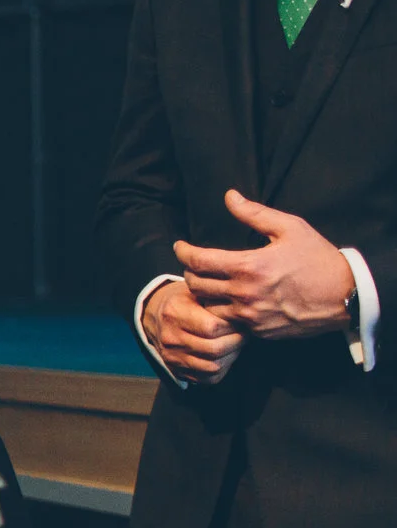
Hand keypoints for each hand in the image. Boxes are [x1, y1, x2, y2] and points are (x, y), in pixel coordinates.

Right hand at [140, 280, 243, 383]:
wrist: (156, 315)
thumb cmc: (185, 301)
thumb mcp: (197, 291)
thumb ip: (217, 300)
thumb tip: (245, 312)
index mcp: (174, 313)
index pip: (212, 327)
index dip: (233, 326)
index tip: (241, 321)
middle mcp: (169, 337)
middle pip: (214, 349)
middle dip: (237, 342)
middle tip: (245, 333)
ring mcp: (171, 356)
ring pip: (212, 366)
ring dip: (231, 356)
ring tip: (236, 344)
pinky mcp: (176, 370)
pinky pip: (207, 378)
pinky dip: (222, 369)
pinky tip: (225, 356)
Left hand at [174, 190, 355, 342]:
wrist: (346, 295)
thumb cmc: (318, 258)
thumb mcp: (290, 228)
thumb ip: (254, 213)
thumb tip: (229, 196)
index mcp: (248, 266)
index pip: (198, 260)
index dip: (183, 251)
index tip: (180, 246)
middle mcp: (244, 294)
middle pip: (196, 285)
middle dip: (190, 271)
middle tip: (194, 263)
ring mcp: (249, 316)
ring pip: (207, 307)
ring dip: (202, 294)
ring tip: (208, 282)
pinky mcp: (257, 331)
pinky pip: (227, 322)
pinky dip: (221, 310)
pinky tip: (227, 300)